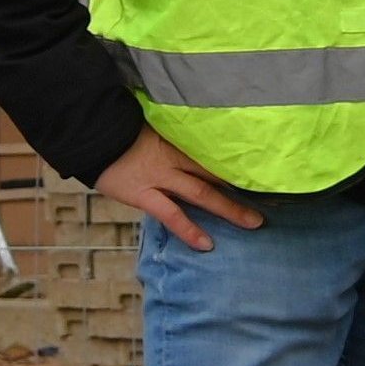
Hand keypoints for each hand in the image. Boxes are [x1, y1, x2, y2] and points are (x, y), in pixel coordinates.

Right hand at [97, 130, 261, 252]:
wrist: (89, 132)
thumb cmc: (117, 125)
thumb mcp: (148, 121)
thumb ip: (170, 129)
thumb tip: (191, 128)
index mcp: (177, 139)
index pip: (214, 150)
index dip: (239, 159)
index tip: (264, 166)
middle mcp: (174, 158)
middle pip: (216, 172)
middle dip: (245, 184)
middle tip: (275, 196)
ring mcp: (161, 177)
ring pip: (203, 193)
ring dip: (230, 208)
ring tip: (254, 222)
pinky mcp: (144, 194)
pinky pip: (171, 215)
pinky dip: (190, 230)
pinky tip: (206, 244)